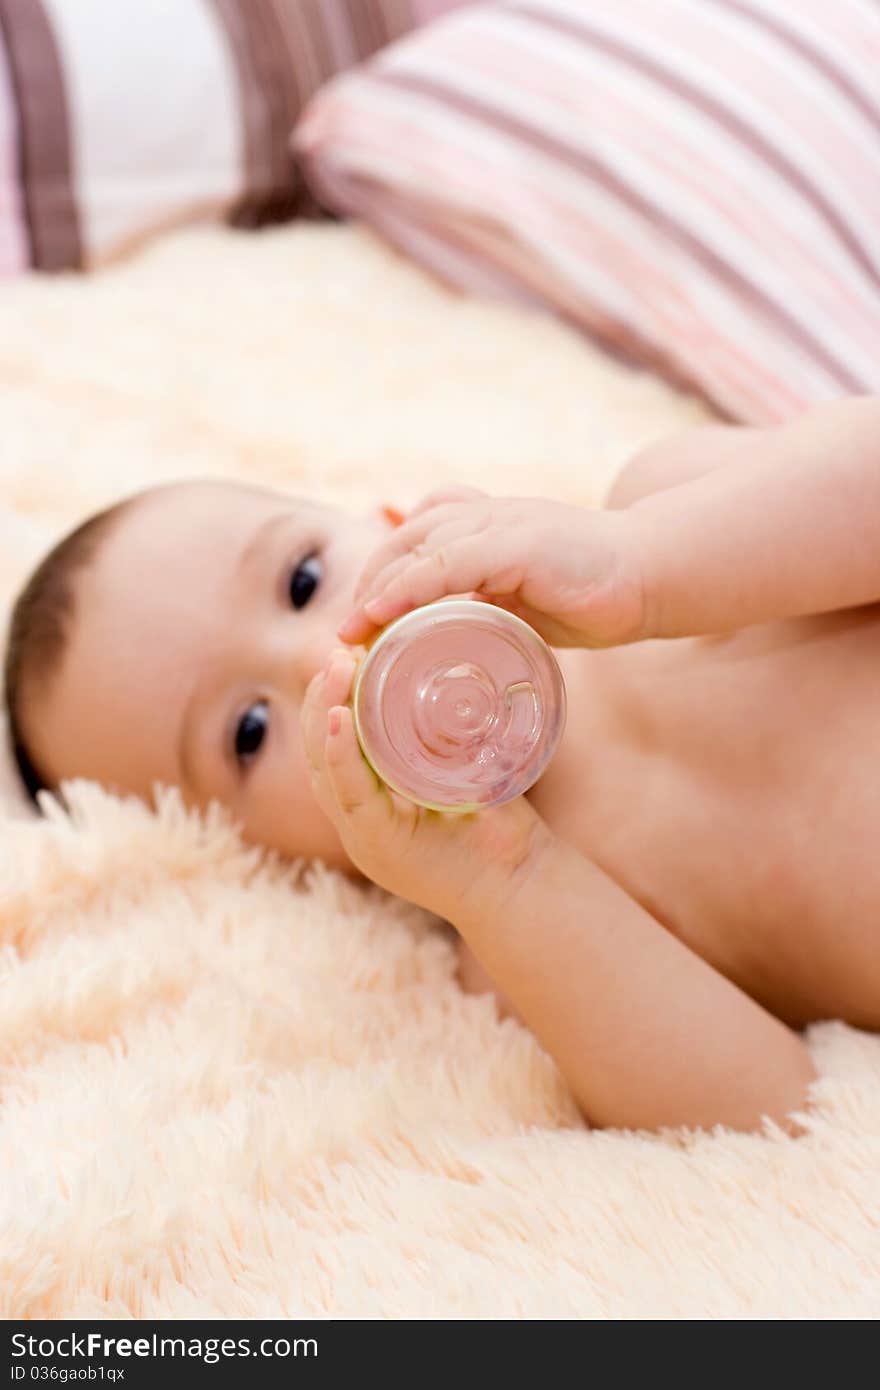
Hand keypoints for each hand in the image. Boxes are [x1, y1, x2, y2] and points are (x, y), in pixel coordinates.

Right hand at [300, 645, 551, 918]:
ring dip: (325, 714)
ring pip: (323, 768)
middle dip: (319, 698)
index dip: (326, 698)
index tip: (341, 654)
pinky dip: (341, 755)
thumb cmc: (497, 828)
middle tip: (338, 651)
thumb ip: (443, 738)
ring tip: (335, 669)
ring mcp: (362, 836)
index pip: (328, 743)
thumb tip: (445, 675)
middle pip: (315, 750)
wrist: (521, 888)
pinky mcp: (379, 846)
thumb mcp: (460, 772)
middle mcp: (356, 818)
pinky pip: (350, 795)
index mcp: (368, 800)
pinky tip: (341, 719)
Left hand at [337, 487, 644, 648]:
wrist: (655, 575)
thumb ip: (491, 607)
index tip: (360, 615)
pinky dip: (411, 585)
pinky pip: (450, 562)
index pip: (420, 536)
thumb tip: (454, 638)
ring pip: (421, 547)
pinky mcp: (518, 543)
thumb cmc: (597, 592)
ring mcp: (503, 524)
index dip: (385, 571)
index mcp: (490, 526)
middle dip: (370, 579)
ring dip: (380, 586)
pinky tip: (384, 610)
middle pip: (408, 537)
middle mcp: (489, 516)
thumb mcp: (529, 602)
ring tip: (353, 626)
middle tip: (346, 629)